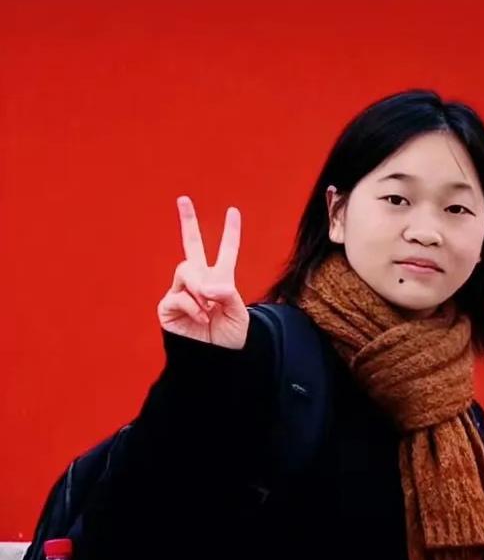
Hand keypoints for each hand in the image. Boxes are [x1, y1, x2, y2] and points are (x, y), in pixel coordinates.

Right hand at [157, 196, 248, 348]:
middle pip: (191, 246)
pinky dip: (193, 307)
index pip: (226, 253)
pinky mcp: (168, 305)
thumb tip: (206, 284)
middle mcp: (200, 282)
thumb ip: (227, 294)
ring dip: (200, 288)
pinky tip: (201, 319)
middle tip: (183, 199)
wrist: (216, 360)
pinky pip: (179, 295)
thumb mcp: (238, 314)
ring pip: (187, 270)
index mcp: (221, 281)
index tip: (233, 212)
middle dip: (188, 222)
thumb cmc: (230, 339)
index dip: (231, 233)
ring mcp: (182, 292)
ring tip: (208, 308)